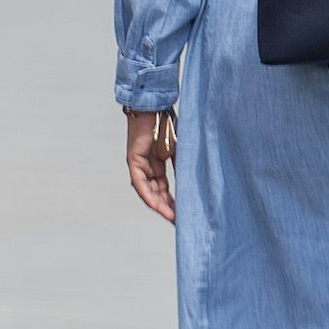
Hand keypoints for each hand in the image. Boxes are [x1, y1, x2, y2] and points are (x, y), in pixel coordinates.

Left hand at [125, 109, 175, 223]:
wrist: (156, 106)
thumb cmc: (168, 124)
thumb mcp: (181, 151)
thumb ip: (183, 168)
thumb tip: (194, 187)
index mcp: (158, 165)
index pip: (164, 190)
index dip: (173, 204)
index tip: (184, 216)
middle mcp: (147, 167)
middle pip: (156, 194)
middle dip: (168, 209)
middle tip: (180, 223)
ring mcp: (139, 164)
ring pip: (148, 192)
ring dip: (160, 206)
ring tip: (173, 219)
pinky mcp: (133, 160)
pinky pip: (139, 182)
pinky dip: (148, 194)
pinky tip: (156, 206)